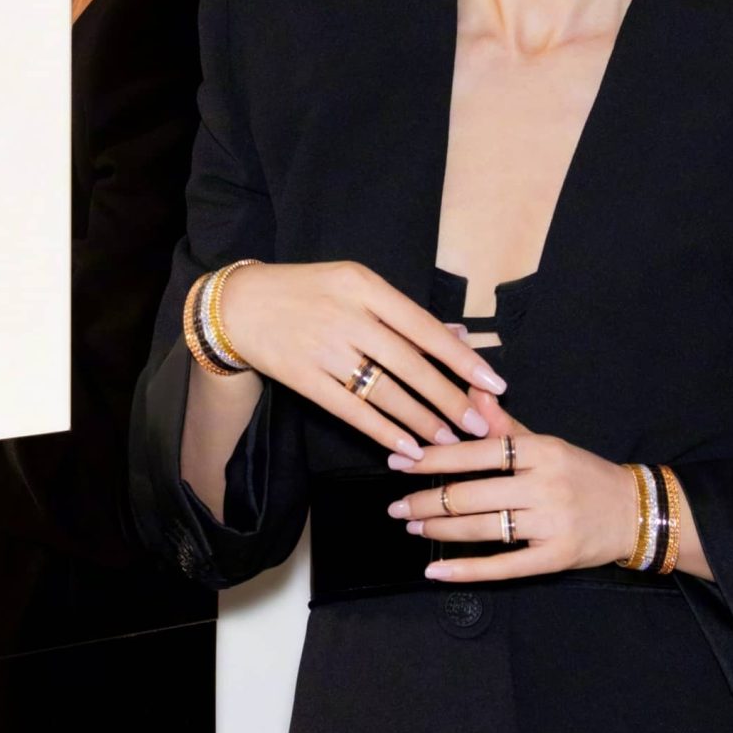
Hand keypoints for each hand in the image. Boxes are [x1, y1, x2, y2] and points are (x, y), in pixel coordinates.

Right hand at [216, 259, 507, 455]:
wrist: (240, 304)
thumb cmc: (308, 291)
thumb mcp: (356, 285)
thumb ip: (403, 314)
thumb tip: (459, 339)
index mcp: (365, 286)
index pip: (423, 327)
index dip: (460, 358)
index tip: (492, 383)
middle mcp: (347, 316)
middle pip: (408, 364)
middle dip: (447, 397)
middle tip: (477, 424)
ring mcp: (323, 347)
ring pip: (383, 391)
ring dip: (420, 420)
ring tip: (448, 441)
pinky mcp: (303, 377)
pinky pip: (351, 410)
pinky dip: (382, 431)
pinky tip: (406, 447)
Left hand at [384, 393, 642, 579]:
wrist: (634, 511)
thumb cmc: (583, 475)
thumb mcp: (548, 444)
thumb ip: (506, 426)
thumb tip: (472, 394)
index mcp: (541, 451)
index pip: (476, 452)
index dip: (433, 458)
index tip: (399, 461)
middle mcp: (545, 485)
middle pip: (472, 494)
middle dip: (426, 500)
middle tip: (397, 506)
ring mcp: (550, 523)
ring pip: (482, 529)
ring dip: (439, 529)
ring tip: (412, 526)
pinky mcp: (554, 557)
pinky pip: (502, 566)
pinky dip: (465, 571)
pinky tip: (435, 570)